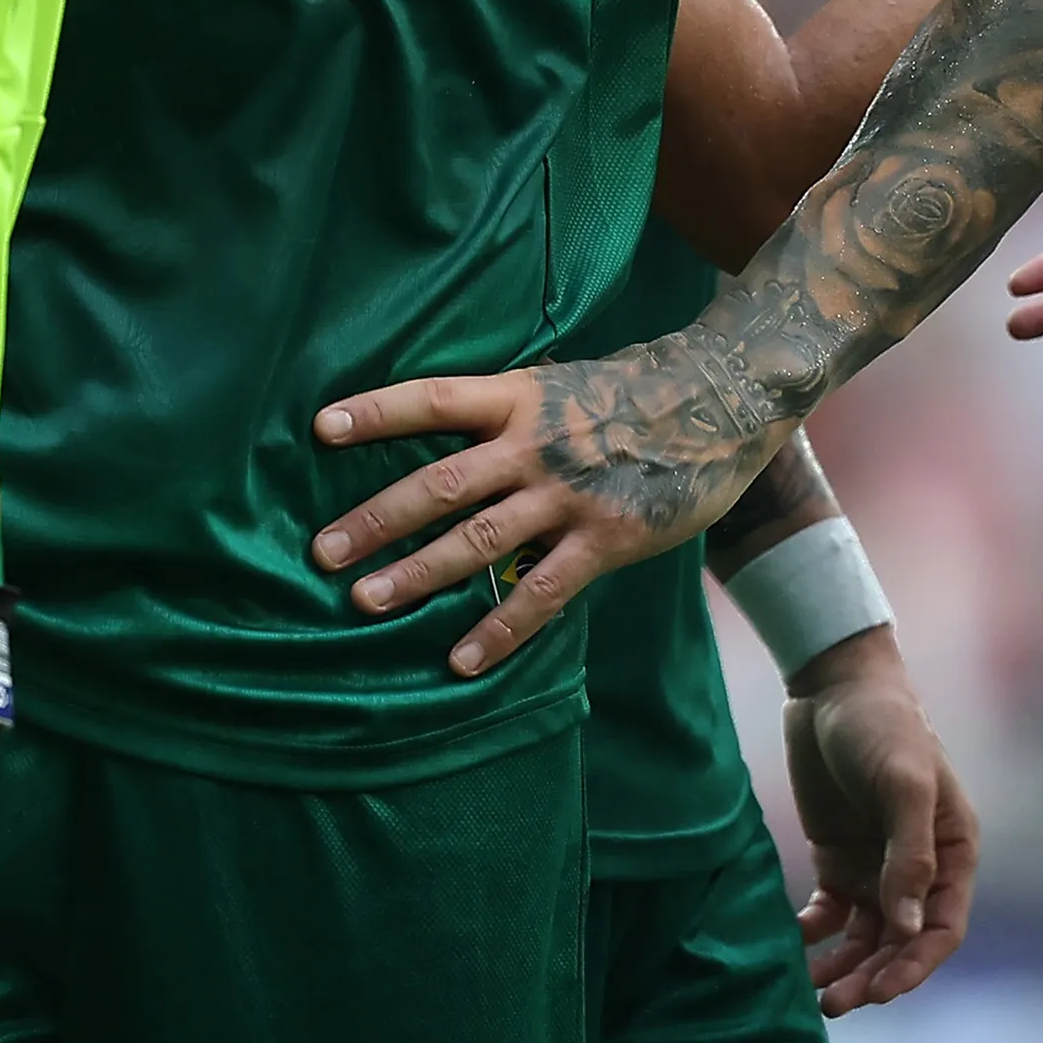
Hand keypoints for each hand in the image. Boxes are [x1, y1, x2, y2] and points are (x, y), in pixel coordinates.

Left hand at [312, 351, 789, 677]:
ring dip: (419, 573)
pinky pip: (542, 592)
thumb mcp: (560, 382)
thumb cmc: (631, 391)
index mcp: (518, 397)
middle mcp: (534, 444)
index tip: (320, 428)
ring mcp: (569, 494)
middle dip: (377, 518)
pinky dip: (499, 629)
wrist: (722, 399)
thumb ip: (505, 409)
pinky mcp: (607, 539)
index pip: (432, 399)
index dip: (377, 412)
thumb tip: (441, 430)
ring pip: (480, 540)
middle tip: (322, 551)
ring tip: (366, 601)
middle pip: (441, 483)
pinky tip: (460, 660)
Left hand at [786, 630, 976, 1012]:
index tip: (879, 993)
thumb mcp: (904, 784)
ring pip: (865, 937)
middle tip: (833, 1006)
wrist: (831, 684)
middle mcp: (918, 869)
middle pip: (900, 942)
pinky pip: (829, 915)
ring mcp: (876, 868)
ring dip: (843, 967)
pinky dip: (814, 937)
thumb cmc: (883, 727)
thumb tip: (909, 927)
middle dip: (872, 977)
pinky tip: (790, 952)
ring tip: (811, 993)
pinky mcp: (836, 860)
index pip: (942, 929)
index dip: (914, 966)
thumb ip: (909, 855)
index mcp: (953, 854)